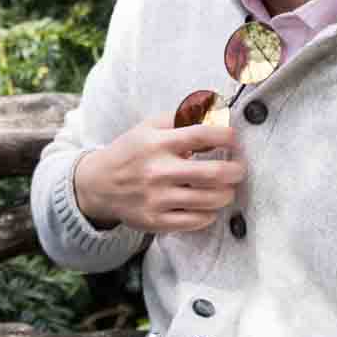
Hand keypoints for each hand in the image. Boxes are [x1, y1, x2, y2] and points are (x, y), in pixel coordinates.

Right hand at [73, 117, 244, 232]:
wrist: (97, 185)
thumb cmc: (132, 152)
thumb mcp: (150, 127)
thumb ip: (183, 119)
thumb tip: (220, 115)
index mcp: (157, 142)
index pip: (203, 134)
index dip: (227, 136)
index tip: (233, 140)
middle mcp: (157, 171)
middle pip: (214, 173)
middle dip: (236, 171)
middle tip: (239, 169)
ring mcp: (156, 198)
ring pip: (210, 200)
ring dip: (226, 194)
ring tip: (226, 188)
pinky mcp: (156, 220)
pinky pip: (197, 221)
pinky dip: (209, 213)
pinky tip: (207, 206)